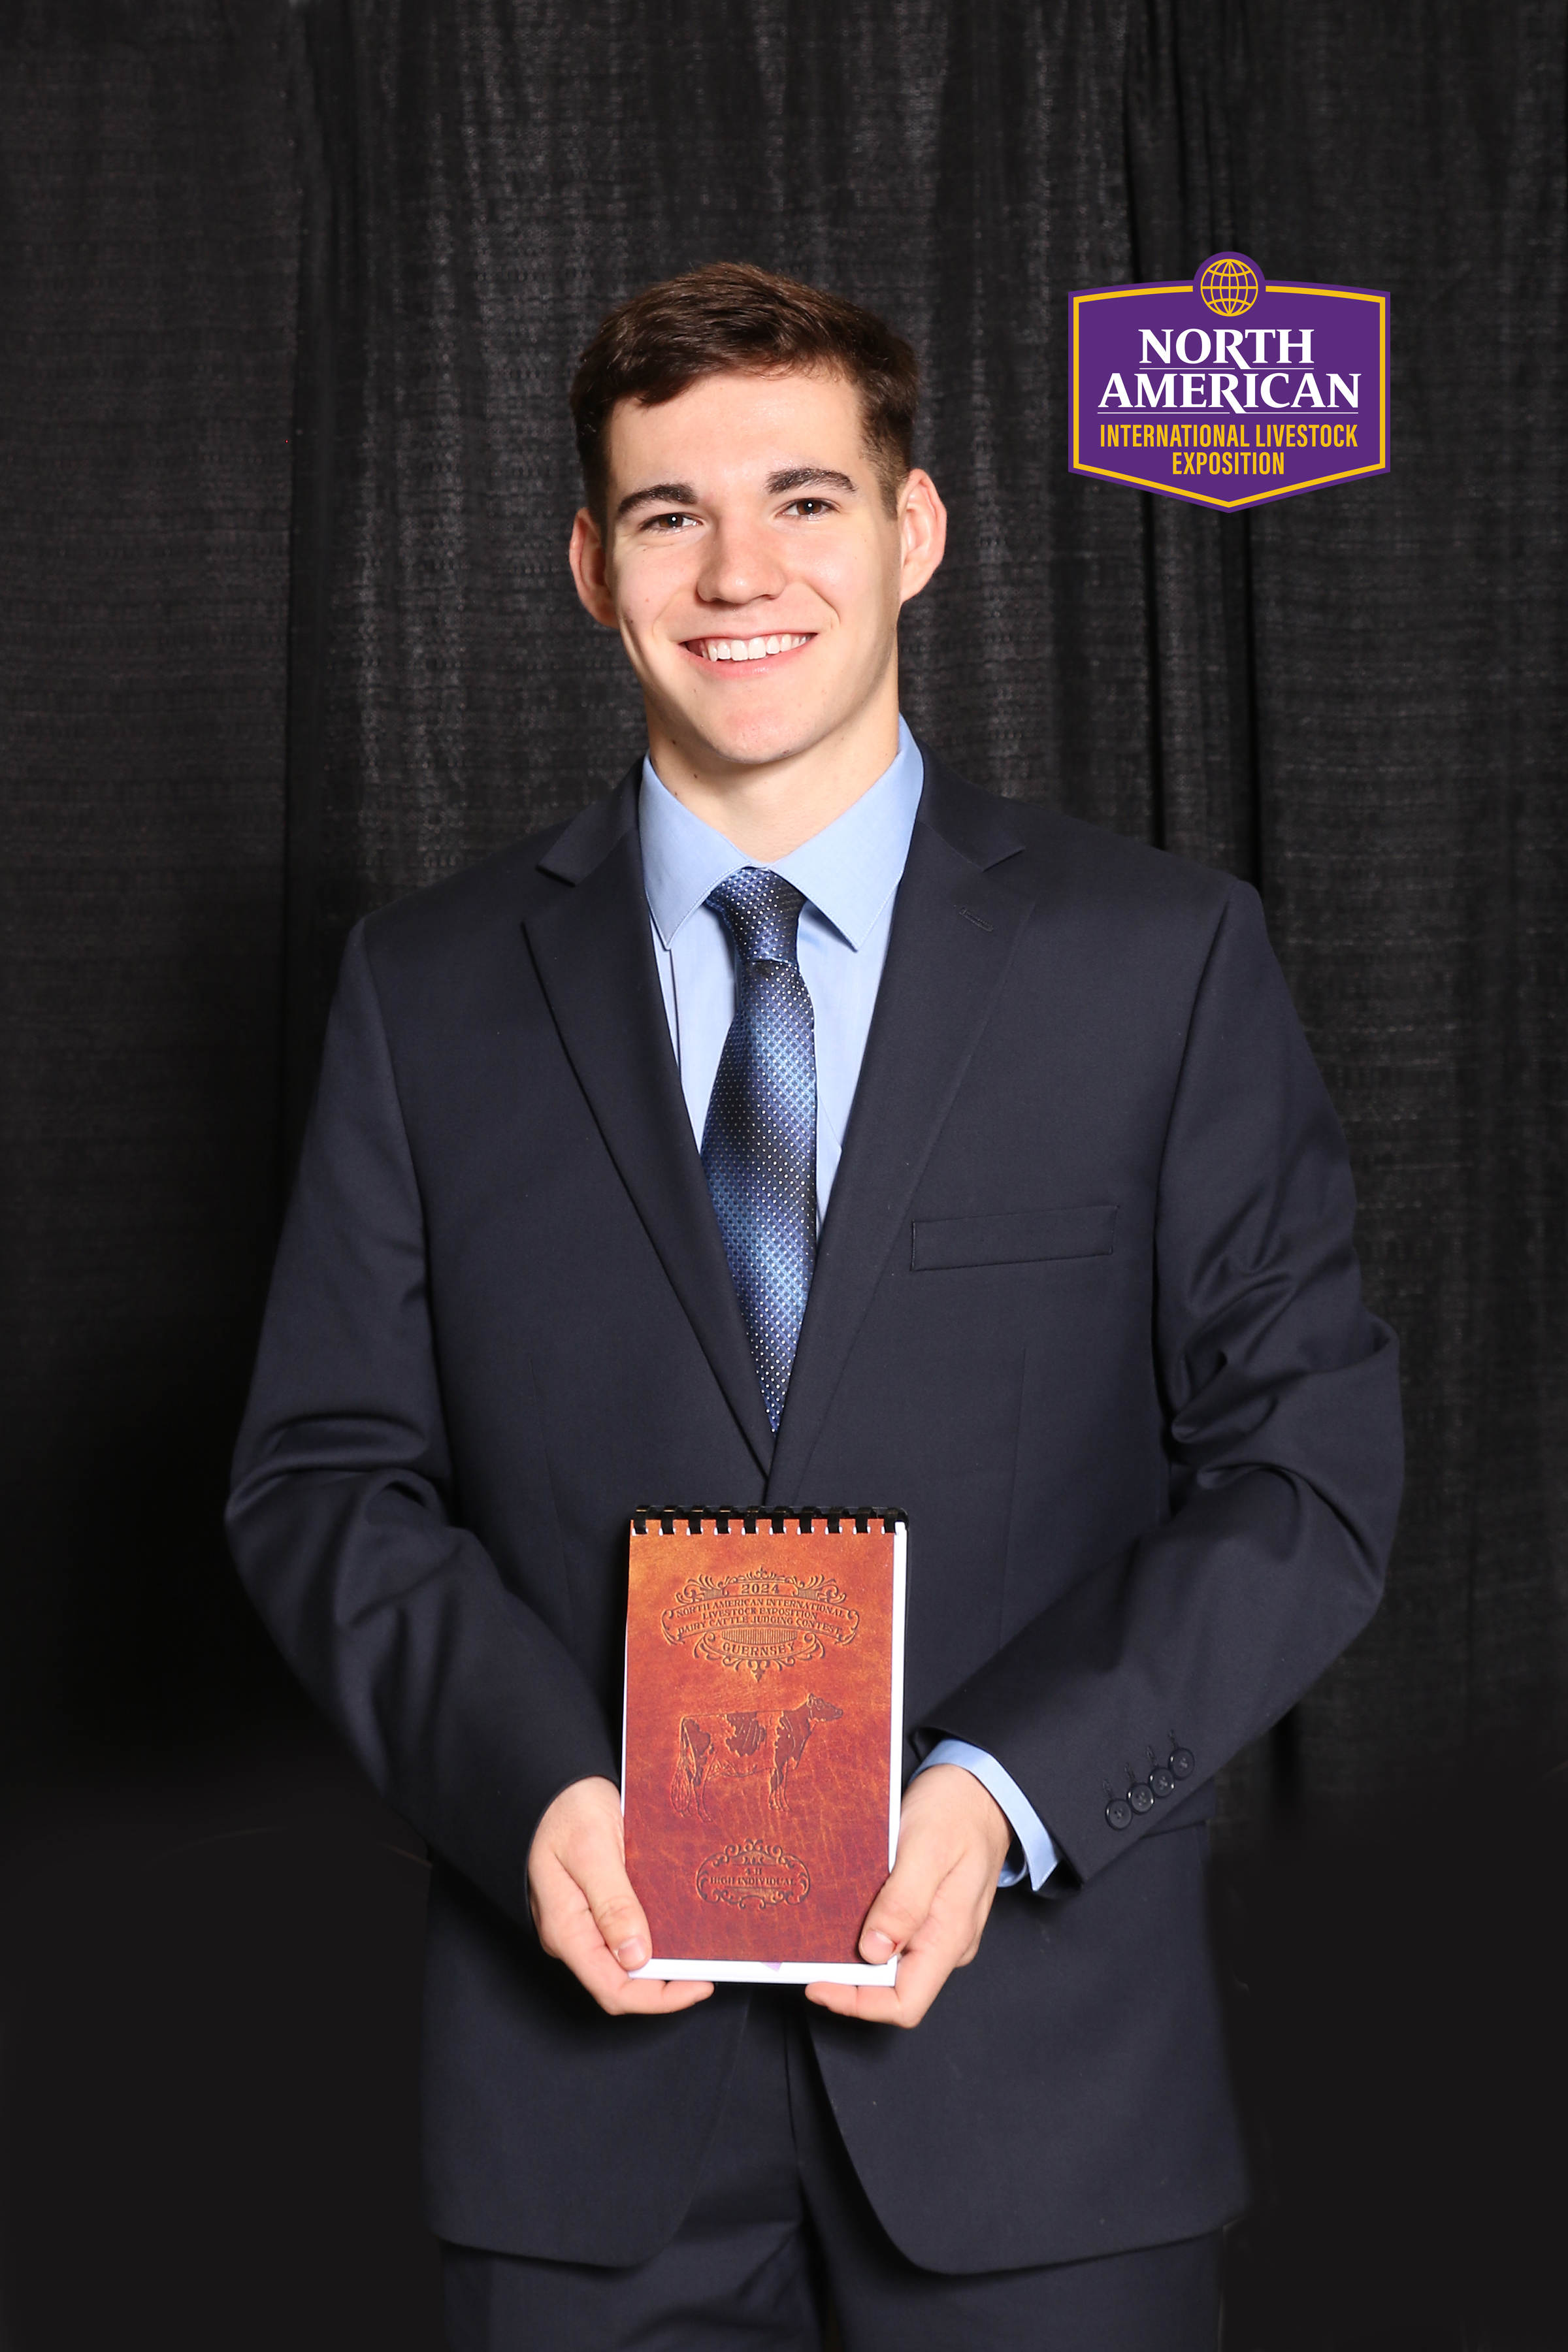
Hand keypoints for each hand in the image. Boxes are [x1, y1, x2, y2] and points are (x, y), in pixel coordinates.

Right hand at [527, 1775, 713, 2016]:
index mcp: (566, 1929)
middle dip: (665, 1982)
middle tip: (707, 1965)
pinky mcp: (592, 1907)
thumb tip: (636, 1956)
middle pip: (621, 1982)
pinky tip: (677, 1923)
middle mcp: (572, 1935)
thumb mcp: (593, 1849)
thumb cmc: (566, 1808)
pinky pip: (623, 1935)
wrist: (551, 1781)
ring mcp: (581, 1923)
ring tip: (698, 1946)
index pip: (613, 1989)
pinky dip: (653, 1936)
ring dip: (662, 1960)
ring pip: (625, 1961)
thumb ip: (613, 1903)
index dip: (659, 1998)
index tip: (700, 1985)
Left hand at [805, 1763, 1012, 2027]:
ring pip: (890, 1963)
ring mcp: (937, 1929)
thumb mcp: (927, 1847)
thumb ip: (904, 1902)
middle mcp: (945, 1943)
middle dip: (848, 1979)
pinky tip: (844, 1912)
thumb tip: (873, 1952)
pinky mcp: (928, 1912)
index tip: (818, 1982)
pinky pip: (893, 1936)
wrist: (981, 1786)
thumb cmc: (958, 1810)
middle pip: (892, 1988)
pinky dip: (864, 1932)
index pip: (905, 2002)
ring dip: (853, 1955)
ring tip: (820, 1931)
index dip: (858, 2002)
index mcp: (949, 1936)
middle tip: (809, 1953)